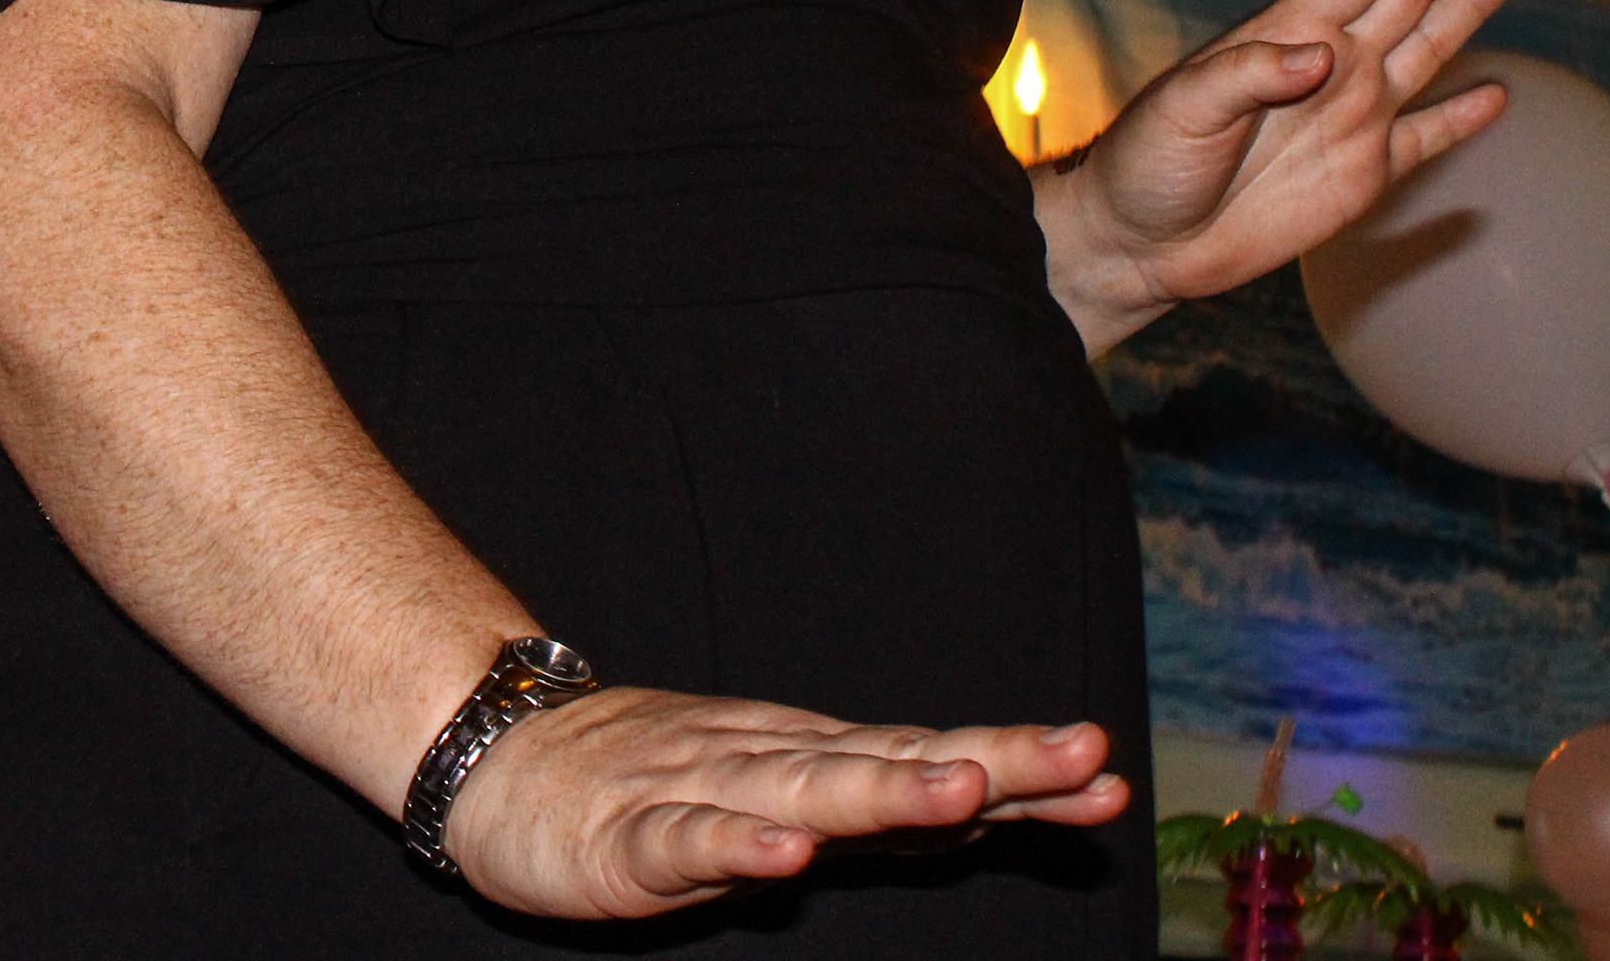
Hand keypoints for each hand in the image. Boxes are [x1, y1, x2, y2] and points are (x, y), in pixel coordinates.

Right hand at [440, 688, 1126, 918]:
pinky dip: (740, 845)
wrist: (501, 756)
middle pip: (893, 763)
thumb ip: (882, 806)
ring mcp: (701, 792)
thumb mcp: (782, 793)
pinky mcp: (632, 837)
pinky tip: (785, 857)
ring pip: (804, 791)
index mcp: (814, 758)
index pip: (930, 758)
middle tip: (1080, 754)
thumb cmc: (653, 783)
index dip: (1020, 770)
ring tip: (959, 790)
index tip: (1108, 774)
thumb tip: (1007, 801)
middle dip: (988, 763)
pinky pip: (691, 842)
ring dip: (884, 792)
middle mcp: (772, 761)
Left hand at [1036, 0, 1528, 352]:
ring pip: (1427, 47)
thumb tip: (1323, 57)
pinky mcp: (1362, 174)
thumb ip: (1249, 76)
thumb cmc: (1147, 162)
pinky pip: (1426, 138)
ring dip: (1470, 3)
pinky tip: (1498, 95)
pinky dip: (1462, 118)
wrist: (1140, 242)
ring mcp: (1351, 116)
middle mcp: (1329, 65)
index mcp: (1286, 35)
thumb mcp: (1184, 109)